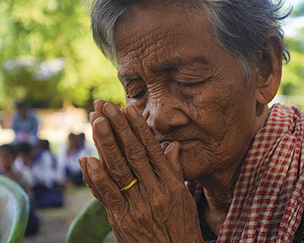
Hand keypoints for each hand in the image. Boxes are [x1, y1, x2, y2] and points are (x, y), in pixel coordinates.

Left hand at [80, 100, 202, 242]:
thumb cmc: (182, 227)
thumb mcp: (184, 197)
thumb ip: (176, 170)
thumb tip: (173, 145)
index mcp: (172, 184)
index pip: (152, 150)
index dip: (139, 128)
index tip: (128, 109)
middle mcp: (155, 192)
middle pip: (134, 154)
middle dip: (119, 128)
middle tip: (106, 106)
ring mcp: (138, 206)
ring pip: (120, 170)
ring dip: (106, 144)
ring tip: (97, 122)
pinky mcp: (123, 221)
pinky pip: (109, 196)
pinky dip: (96, 178)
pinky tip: (87, 159)